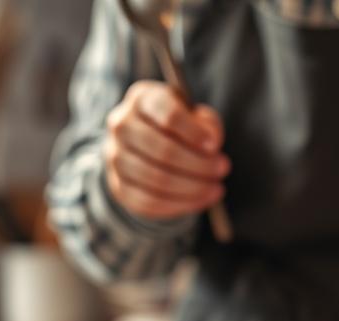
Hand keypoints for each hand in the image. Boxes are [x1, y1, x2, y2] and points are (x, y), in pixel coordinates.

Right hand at [103, 81, 228, 220]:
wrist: (146, 145)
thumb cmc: (177, 126)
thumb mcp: (195, 115)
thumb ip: (207, 123)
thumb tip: (212, 143)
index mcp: (142, 98)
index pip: (167, 114)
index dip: (193, 132)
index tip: (215, 146)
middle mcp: (121, 125)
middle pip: (162, 149)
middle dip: (198, 164)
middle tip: (223, 169)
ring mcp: (115, 157)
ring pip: (156, 179)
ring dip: (192, 188)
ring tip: (216, 188)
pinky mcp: (118, 186)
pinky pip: (149, 202)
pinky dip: (179, 205)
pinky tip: (199, 200)